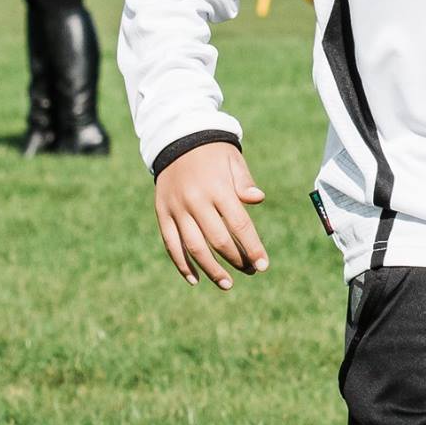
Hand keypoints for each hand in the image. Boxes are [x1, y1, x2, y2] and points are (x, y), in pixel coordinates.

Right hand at [153, 140, 268, 288]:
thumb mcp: (233, 161)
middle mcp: (195, 201)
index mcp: (218, 189)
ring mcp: (176, 208)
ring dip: (210, 269)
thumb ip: (244, 183)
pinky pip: (171, 244)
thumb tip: (258, 199)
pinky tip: (195, 279)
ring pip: (193, 246)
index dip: (252, 247)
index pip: (239, 224)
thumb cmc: (214, 154)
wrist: (177, 140)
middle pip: (217, 239)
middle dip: (236, 260)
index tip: (263, 265)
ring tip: (227, 284)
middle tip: (251, 272)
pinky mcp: (162, 213)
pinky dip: (182, 264)